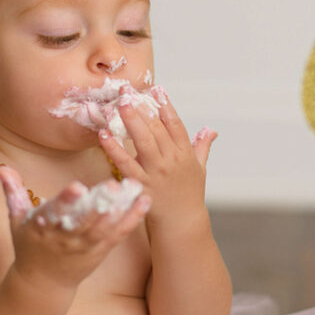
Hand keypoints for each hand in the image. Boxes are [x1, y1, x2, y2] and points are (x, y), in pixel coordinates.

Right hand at [0, 165, 151, 289]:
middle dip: (99, 204)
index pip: (54, 212)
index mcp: (42, 227)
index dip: (66, 200)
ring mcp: (84, 247)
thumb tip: (0, 167)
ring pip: (105, 227)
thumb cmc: (29, 246)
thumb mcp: (16, 219)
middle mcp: (64, 238)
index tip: (77, 187)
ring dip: (122, 209)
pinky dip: (132, 220)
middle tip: (114, 184)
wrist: (41, 284)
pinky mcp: (100, 251)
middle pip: (84, 220)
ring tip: (135, 188)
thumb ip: (12, 191)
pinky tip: (144, 203)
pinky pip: (118, 235)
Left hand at [98, 84, 217, 232]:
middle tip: (128, 92)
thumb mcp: (200, 169)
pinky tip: (104, 135)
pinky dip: (114, 148)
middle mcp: (172, 160)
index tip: (156, 89)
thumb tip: (211, 130)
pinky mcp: (142, 184)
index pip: (175, 125)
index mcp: (185, 154)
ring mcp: (157, 172)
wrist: (182, 224)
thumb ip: (202, 147)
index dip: (166, 106)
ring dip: (130, 122)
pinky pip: (125, 163)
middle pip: (156, 129)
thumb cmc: (189, 195)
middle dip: (142, 108)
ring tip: (118, 105)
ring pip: (142, 142)